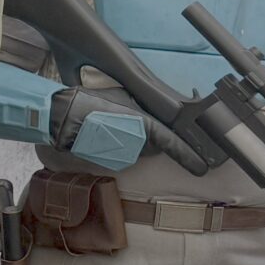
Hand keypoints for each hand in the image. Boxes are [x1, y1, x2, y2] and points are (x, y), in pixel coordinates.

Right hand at [49, 86, 204, 171]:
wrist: (62, 117)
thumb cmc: (90, 101)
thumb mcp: (123, 96)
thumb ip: (141, 109)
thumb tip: (146, 114)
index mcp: (145, 125)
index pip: (173, 143)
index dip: (189, 156)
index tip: (202, 167)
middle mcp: (138, 144)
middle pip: (153, 145)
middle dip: (147, 137)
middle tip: (126, 122)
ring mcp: (123, 156)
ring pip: (136, 151)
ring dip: (129, 142)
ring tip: (108, 127)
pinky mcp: (110, 163)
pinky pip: (121, 156)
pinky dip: (115, 149)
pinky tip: (101, 136)